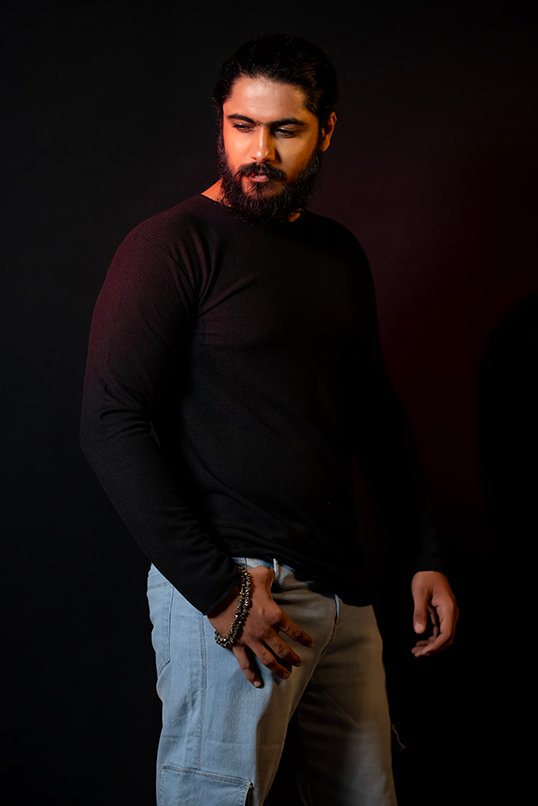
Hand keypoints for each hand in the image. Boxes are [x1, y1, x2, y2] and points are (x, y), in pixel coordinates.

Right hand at [208, 565, 312, 686]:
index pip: (293, 630)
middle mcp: (265, 631)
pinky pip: (245, 663)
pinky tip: (257, 683)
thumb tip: (273, 573)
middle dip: (292, 658)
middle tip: (298, 663)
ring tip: (285, 675)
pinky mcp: (236, 644)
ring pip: (268, 660)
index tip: (310, 643)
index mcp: (274, 615)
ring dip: (278, 669)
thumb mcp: (261, 575)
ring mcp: (251, 640)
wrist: (219, 592)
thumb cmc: (242, 582)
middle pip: (282, 650)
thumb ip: (270, 576)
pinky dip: (251, 675)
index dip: (303, 638)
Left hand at [410, 570, 458, 656]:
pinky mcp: (443, 613)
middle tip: (416, 653)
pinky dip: (432, 637)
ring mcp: (448, 614)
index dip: (436, 646)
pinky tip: (421, 641)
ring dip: (432, 645)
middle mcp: (451, 613)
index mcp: (448, 609)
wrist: (430, 566)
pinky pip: (440, 629)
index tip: (423, 651)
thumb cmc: (425, 578)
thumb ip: (419, 613)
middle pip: (446, 638)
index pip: (446, 634)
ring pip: (443, 635)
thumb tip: (419, 632)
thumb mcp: (419, 594)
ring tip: (416, 650)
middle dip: (433, 648)